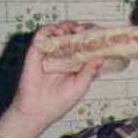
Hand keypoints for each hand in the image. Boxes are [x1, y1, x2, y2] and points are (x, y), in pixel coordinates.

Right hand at [0, 21, 127, 137]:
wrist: (37, 111)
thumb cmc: (60, 102)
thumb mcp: (80, 86)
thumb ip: (90, 71)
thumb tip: (102, 57)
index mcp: (75, 63)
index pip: (85, 45)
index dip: (92, 37)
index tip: (100, 33)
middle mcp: (63, 56)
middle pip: (72, 35)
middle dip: (81, 29)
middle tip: (87, 29)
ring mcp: (49, 53)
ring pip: (58, 31)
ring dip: (67, 26)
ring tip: (75, 29)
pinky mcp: (36, 52)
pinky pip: (41, 35)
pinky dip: (50, 29)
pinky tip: (59, 32)